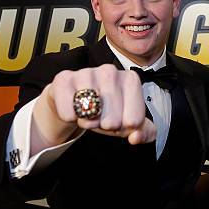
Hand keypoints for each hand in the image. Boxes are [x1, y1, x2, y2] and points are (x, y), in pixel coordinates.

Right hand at [32, 64, 155, 152]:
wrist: (76, 100)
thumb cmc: (107, 110)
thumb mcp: (129, 122)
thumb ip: (144, 132)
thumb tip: (136, 137)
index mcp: (131, 79)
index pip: (134, 120)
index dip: (125, 128)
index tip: (120, 119)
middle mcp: (110, 71)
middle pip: (113, 120)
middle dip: (107, 126)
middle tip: (102, 117)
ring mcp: (86, 72)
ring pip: (91, 115)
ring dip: (88, 122)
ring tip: (89, 113)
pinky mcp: (64, 79)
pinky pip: (69, 113)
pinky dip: (71, 118)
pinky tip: (74, 108)